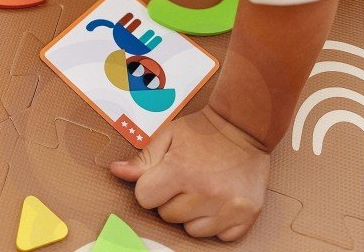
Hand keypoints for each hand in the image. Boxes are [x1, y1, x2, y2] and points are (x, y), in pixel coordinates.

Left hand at [110, 106, 269, 241]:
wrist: (242, 127)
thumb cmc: (202, 131)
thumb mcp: (168, 136)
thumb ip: (142, 159)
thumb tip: (117, 172)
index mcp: (180, 170)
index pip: (145, 198)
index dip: (150, 186)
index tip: (161, 175)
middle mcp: (204, 193)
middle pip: (168, 216)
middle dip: (171, 199)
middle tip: (185, 178)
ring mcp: (227, 207)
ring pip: (192, 230)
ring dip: (192, 214)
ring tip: (201, 189)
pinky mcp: (246, 216)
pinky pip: (220, 236)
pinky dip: (216, 223)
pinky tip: (217, 200)